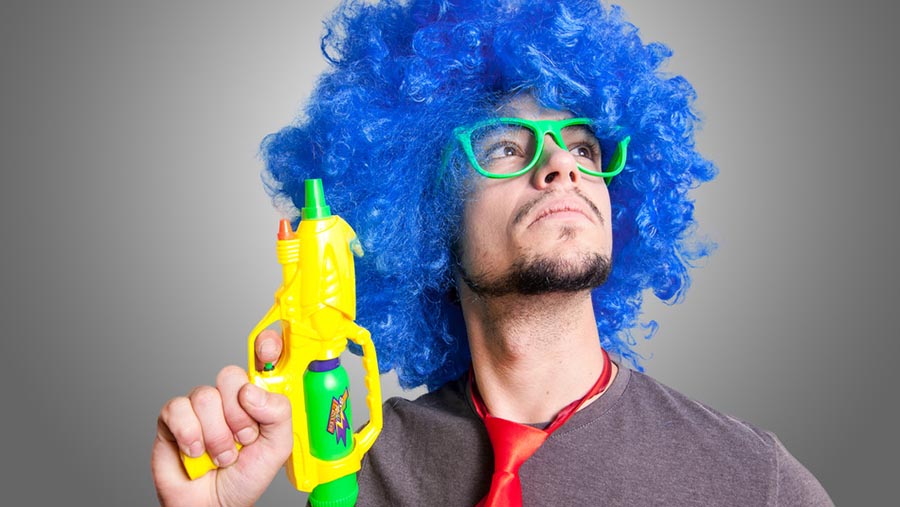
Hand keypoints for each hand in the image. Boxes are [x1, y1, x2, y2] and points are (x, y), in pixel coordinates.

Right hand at [152, 330, 287, 506]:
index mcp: (257, 398)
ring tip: (222, 455)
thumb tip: (253, 391)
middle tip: (243, 438)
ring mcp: (200, 406)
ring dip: (216, 435)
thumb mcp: (277, 447)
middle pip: (230, 376)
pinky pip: (178, 409)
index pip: (262, 359)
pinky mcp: (173, 418)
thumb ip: (278, 414)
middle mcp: (229, 397)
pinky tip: (195, 452)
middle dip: (238, 414)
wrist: (213, 505)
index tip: (268, 349)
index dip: (265, 346)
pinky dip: (190, 435)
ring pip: (205, 396)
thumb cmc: (245, 477)